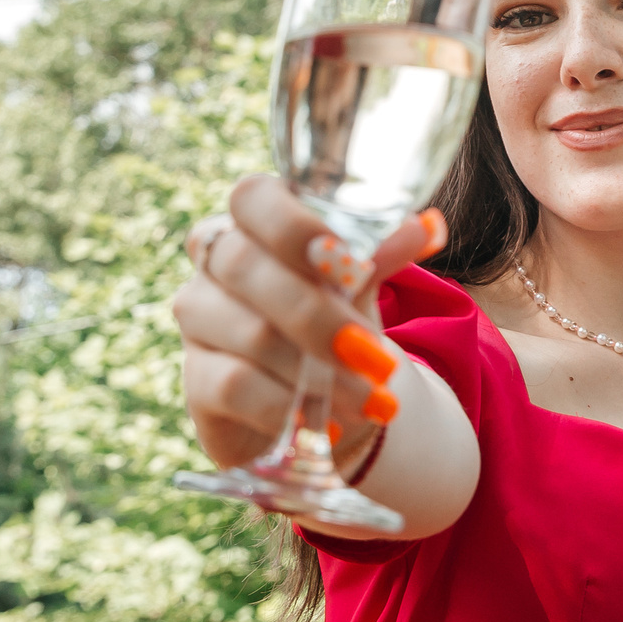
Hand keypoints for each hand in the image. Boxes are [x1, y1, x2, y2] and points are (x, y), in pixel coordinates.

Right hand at [171, 175, 442, 470]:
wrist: (316, 402)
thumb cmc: (333, 321)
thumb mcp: (359, 284)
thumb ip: (380, 252)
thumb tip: (427, 226)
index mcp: (251, 220)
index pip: (252, 198)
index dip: (292, 224)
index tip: (345, 258)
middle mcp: (213, 262)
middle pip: (245, 266)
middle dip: (318, 314)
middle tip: (374, 355)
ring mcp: (198, 318)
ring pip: (250, 333)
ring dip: (317, 371)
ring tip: (369, 398)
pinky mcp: (195, 380)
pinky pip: (235, 385)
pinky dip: (289, 405)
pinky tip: (328, 423)